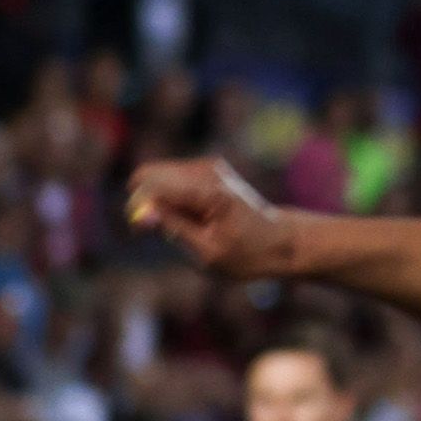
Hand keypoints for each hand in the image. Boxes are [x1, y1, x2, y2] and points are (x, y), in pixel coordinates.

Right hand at [125, 157, 286, 278]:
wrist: (281, 242)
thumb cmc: (248, 255)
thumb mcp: (207, 253)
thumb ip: (172, 230)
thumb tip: (140, 215)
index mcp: (208, 192)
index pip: (150, 185)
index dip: (139, 208)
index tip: (142, 232)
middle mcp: (206, 171)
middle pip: (148, 175)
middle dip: (144, 203)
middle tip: (156, 231)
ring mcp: (207, 166)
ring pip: (157, 177)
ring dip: (159, 202)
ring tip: (183, 227)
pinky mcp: (206, 169)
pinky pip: (171, 180)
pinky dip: (172, 200)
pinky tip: (192, 218)